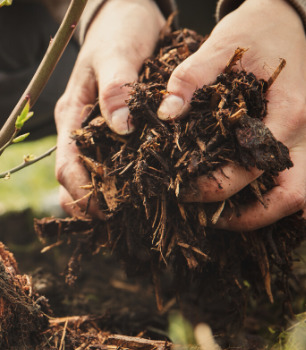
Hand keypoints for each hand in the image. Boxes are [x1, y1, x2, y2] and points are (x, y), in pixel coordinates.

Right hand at [55, 0, 164, 216]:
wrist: (126, 13)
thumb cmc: (119, 30)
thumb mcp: (116, 54)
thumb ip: (116, 87)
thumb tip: (121, 127)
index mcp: (72, 115)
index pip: (66, 165)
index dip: (81, 193)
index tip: (106, 211)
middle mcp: (79, 129)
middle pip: (74, 180)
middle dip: (91, 204)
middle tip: (121, 223)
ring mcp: (95, 130)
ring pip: (92, 175)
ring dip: (106, 198)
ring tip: (132, 216)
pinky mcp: (113, 129)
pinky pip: (112, 162)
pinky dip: (122, 181)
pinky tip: (143, 192)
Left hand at [157, 0, 305, 230]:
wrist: (285, 23)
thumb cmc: (254, 34)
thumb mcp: (220, 47)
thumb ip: (191, 78)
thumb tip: (167, 112)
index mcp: (288, 112)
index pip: (255, 166)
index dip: (217, 186)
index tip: (182, 190)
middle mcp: (305, 134)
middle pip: (292, 196)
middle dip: (249, 217)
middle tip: (206, 218)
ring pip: (299, 197)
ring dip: (263, 214)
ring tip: (218, 217)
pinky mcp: (299, 144)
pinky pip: (294, 184)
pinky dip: (269, 200)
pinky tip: (235, 202)